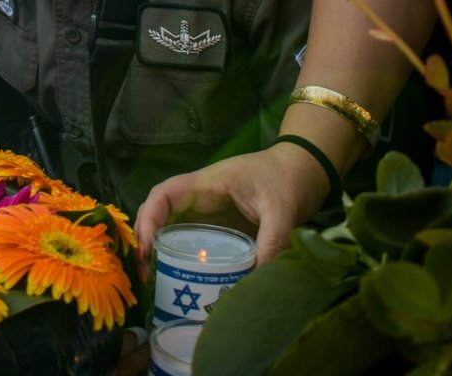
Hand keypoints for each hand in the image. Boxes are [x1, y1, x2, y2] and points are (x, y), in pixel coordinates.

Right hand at [133, 143, 329, 269]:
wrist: (306, 170)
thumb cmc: (288, 179)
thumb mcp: (282, 210)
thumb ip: (272, 242)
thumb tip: (258, 281)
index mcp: (207, 184)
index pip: (165, 194)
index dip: (149, 218)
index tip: (147, 248)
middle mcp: (200, 196)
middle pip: (159, 211)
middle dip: (146, 238)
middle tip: (145, 272)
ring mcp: (207, 209)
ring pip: (170, 225)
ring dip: (157, 248)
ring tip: (154, 278)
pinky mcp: (217, 223)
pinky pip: (189, 237)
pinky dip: (178, 254)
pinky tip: (179, 276)